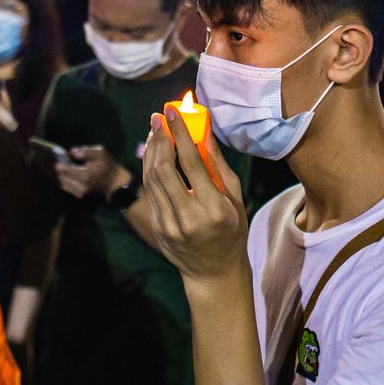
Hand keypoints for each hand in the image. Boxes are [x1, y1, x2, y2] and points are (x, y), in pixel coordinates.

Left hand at [56, 145, 125, 199]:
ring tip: (58, 168)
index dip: (58, 165)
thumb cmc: (107, 165)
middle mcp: (81, 186)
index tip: (53, 159)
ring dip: (60, 176)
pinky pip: (67, 188)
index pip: (66, 170)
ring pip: (62, 184)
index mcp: (86, 175)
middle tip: (52, 163)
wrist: (114, 182)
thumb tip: (71, 152)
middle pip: (62, 178)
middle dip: (57, 171)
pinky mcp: (80, 196)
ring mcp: (81, 193)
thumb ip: (86, 151)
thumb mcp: (100, 153)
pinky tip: (64, 175)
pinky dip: (64, 181)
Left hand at [139, 108, 247, 286]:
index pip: (191, 163)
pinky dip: (149, 167)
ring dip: (151, 150)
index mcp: (212, 209)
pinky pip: (149, 190)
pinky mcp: (156, 227)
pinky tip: (154, 152)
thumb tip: (203, 130)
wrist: (213, 272)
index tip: (173, 112)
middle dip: (160, 138)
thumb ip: (217, 164)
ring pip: (151, 178)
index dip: (179, 134)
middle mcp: (187, 218)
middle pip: (164, 169)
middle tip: (160, 117)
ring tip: (156, 129)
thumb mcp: (234, 198)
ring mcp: (168, 225)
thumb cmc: (231, 230)